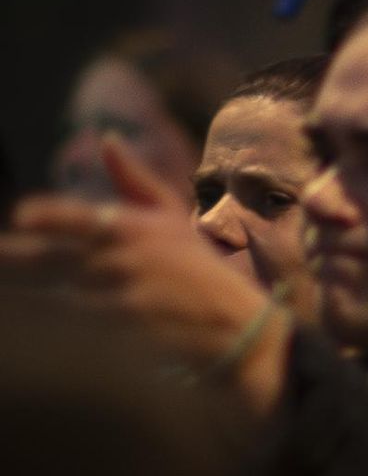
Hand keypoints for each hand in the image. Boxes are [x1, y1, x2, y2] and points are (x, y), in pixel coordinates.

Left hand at [0, 138, 291, 412]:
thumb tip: (105, 138)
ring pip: (59, 297)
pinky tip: (39, 332)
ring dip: (30, 296)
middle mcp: (126, 260)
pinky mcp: (125, 337)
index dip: (46, 217)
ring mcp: (124, 300)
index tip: (20, 217)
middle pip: (55, 260)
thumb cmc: (199, 272)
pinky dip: (57, 329)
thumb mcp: (172, 217)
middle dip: (16, 260)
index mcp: (134, 227)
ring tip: (9, 298)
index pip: (79, 218)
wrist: (236, 329)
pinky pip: (78, 331)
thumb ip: (134, 179)